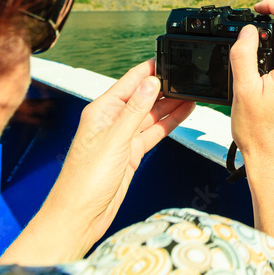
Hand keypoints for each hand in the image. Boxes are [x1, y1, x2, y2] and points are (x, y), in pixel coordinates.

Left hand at [0, 59, 193, 264]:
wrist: (80, 216)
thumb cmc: (84, 181)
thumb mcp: (114, 140)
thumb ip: (136, 110)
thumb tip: (151, 82)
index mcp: (101, 110)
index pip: (130, 81)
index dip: (150, 69)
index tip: (170, 57)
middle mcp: (112, 120)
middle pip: (144, 96)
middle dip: (166, 86)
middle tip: (189, 77)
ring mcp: (122, 137)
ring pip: (152, 114)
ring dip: (171, 104)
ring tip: (193, 92)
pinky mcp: (131, 153)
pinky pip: (154, 132)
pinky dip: (170, 123)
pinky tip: (184, 113)